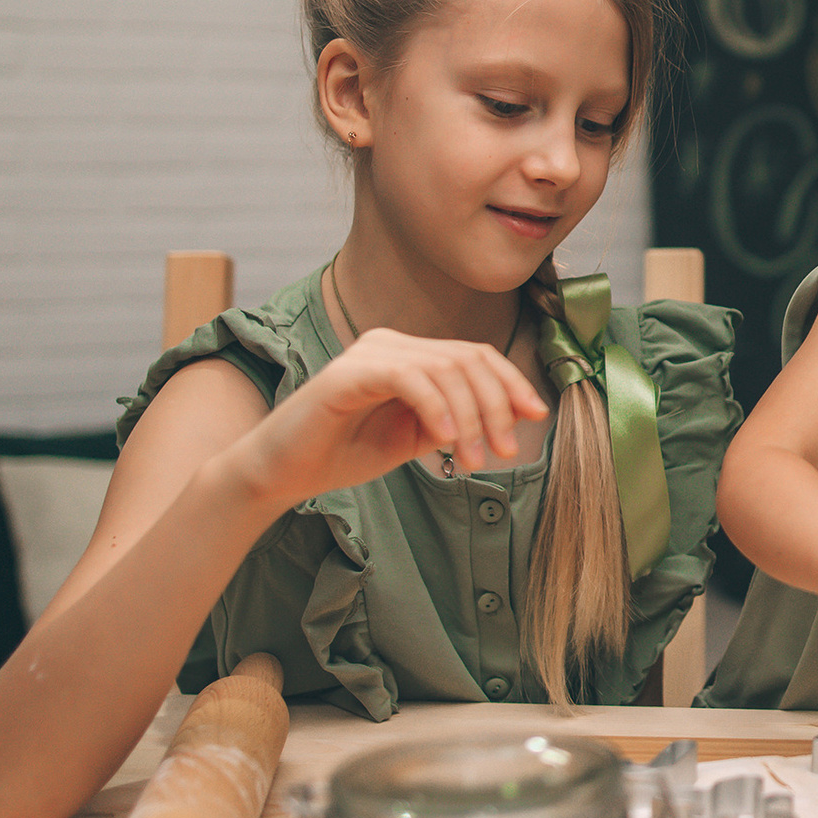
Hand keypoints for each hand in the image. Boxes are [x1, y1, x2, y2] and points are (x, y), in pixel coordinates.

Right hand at [226, 327, 547, 509]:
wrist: (281, 474)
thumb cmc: (343, 454)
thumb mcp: (416, 438)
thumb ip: (458, 420)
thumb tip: (514, 412)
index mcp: (408, 354)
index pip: (474, 355)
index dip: (511, 382)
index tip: (537, 415)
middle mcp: (390, 343)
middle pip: (468, 359)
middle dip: (497, 405)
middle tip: (506, 451)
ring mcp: (368, 353)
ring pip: (445, 369)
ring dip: (471, 417)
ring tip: (474, 460)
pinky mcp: (347, 373)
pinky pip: (408, 378)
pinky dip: (436, 408)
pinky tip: (446, 439)